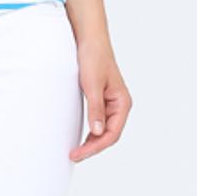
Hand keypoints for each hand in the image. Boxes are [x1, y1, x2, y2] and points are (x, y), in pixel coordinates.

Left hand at [70, 37, 131, 161]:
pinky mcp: (102, 100)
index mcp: (122, 103)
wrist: (90, 39)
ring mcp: (111, 104)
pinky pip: (98, 122)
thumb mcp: (92, 84)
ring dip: (91, 142)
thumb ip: (95, 109)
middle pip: (109, 135)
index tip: (78, 153)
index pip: (112, 134)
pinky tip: (81, 138)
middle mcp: (119, 105)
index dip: (95, 147)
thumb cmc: (94, 57)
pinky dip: (90, 132)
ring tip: (76, 152)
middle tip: (73, 156)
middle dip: (92, 147)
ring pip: (104, 130)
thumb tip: (97, 132)